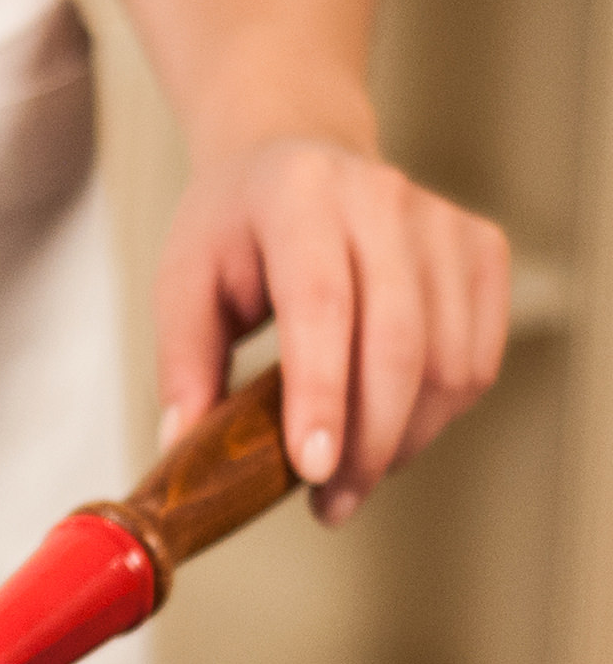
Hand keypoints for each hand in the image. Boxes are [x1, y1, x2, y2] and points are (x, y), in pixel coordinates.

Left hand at [154, 136, 509, 525]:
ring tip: (352, 480)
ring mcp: (442, 221)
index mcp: (297, 196)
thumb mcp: (182, 281)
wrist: (294, 159)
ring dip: (405, 439)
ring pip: (449, 360)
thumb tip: (183, 447)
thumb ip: (182, 363)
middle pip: (399, 343)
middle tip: (329, 504)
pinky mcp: (481, 248)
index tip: (311, 469)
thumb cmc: (232, 231)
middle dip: (368, 443)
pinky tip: (392, 434)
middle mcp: (381, 199)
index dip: (320, 393)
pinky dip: (441, 414)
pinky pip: (478, 356)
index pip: (320, 304)